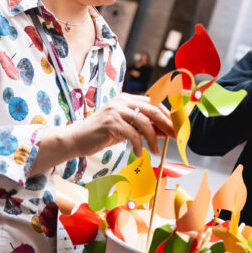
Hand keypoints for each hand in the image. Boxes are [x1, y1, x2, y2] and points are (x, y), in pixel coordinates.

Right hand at [31, 94, 175, 175]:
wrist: (76, 139)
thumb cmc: (101, 134)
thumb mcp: (124, 127)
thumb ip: (141, 126)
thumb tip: (164, 131)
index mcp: (126, 99)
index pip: (153, 102)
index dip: (167, 114)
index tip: (175, 126)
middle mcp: (122, 101)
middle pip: (152, 110)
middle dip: (166, 124)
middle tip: (173, 137)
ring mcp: (116, 111)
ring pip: (144, 123)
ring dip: (153, 139)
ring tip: (156, 151)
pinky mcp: (111, 123)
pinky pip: (133, 135)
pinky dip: (139, 146)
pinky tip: (139, 154)